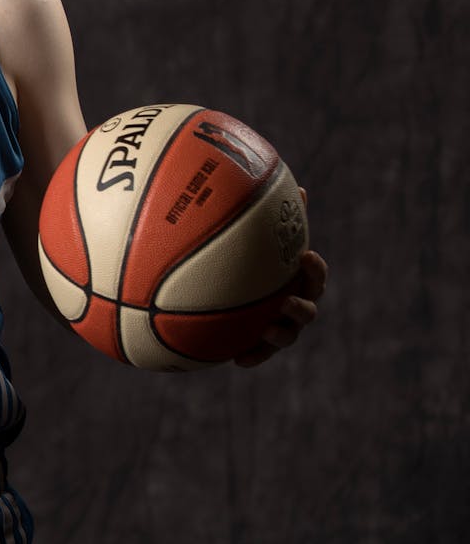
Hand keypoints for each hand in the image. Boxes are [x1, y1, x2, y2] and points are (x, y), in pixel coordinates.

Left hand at [235, 189, 326, 367]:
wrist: (230, 294)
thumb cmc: (249, 260)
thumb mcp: (256, 240)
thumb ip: (271, 217)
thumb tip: (286, 184)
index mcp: (295, 279)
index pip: (313, 274)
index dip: (313, 268)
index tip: (304, 256)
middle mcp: (292, 303)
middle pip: (308, 309)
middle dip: (302, 306)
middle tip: (287, 300)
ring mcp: (279, 326)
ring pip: (288, 335)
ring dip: (281, 333)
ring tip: (267, 329)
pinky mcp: (259, 344)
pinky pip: (258, 353)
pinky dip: (252, 356)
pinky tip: (237, 359)